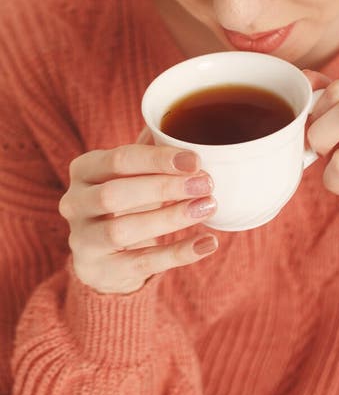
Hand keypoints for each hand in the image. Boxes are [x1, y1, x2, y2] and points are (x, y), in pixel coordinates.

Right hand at [58, 126, 218, 294]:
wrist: (103, 257)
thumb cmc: (124, 200)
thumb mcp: (130, 171)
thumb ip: (152, 148)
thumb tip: (184, 123)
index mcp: (84, 169)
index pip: (120, 160)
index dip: (158, 159)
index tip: (195, 160)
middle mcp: (75, 204)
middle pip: (116, 194)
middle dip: (165, 187)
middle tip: (206, 183)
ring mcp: (83, 240)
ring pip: (124, 230)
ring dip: (171, 218)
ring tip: (207, 207)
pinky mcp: (101, 271)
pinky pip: (143, 264)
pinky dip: (178, 254)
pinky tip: (207, 242)